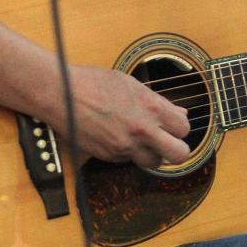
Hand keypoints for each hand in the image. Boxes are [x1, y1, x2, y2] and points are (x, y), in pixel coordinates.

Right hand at [57, 66, 190, 168]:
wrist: (63, 95)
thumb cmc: (95, 83)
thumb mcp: (132, 85)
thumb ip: (158, 102)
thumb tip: (179, 112)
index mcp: (151, 107)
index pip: (184, 128)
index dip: (180, 128)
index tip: (173, 126)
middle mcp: (142, 130)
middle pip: (179, 154)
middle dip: (177, 150)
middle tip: (169, 143)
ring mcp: (126, 146)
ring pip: (154, 163)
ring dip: (152, 154)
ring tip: (143, 141)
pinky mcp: (109, 156)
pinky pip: (129, 161)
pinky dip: (128, 153)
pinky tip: (119, 137)